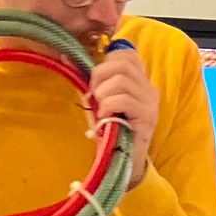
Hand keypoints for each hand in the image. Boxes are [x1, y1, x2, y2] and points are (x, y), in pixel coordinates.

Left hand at [88, 46, 159, 185]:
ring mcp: (150, 102)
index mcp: (139, 80)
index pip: (127, 53)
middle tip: (93, 96)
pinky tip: (106, 118)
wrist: (124, 162)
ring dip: (103, 94)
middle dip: (100, 76)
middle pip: (122, 63)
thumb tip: (65, 57)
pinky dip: (109, 106)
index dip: (107, 60)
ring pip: (122, 81)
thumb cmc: (111, 131)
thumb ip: (89, 81)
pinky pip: (124, 100)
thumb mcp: (98, 101)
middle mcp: (148, 88)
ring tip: (101, 109)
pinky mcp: (147, 117)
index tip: (96, 81)